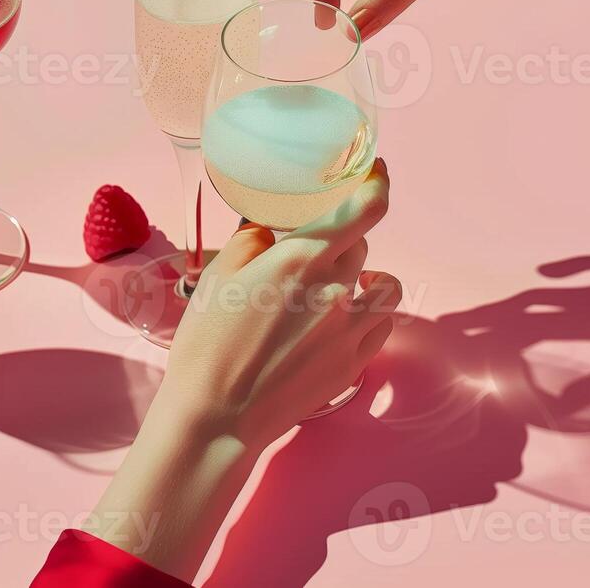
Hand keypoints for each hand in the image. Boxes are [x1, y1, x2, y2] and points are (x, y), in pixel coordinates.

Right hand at [160, 158, 399, 451]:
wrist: (217, 418)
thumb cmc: (207, 344)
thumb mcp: (218, 275)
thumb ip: (253, 240)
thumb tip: (271, 228)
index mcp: (302, 259)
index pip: (365, 208)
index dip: (377, 182)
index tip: (374, 171)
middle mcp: (336, 290)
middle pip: (361, 245)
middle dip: (342, 240)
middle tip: (314, 248)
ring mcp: (350, 330)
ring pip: (382, 285)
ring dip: (364, 276)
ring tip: (340, 283)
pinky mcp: (353, 363)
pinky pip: (380, 324)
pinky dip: (369, 313)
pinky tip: (344, 317)